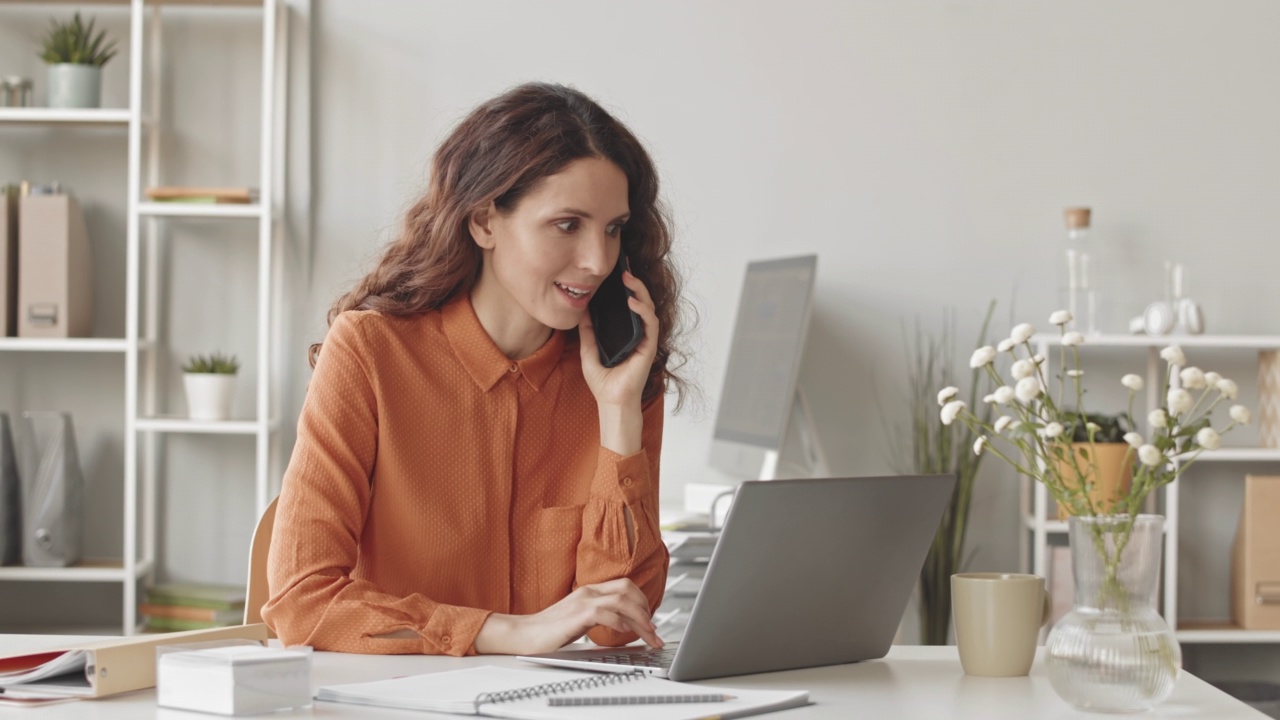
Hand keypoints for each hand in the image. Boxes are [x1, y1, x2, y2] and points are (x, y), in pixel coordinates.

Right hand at [474, 578, 662, 654]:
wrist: (523, 634)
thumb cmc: (550, 630)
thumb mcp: (580, 618)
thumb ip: (599, 615)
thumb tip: (623, 623)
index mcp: (590, 590)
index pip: (624, 586)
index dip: (642, 601)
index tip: (650, 620)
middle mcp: (588, 592)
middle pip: (628, 589)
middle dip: (646, 609)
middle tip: (654, 630)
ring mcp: (582, 602)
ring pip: (622, 600)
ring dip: (640, 618)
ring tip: (649, 634)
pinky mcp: (577, 615)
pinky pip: (606, 614)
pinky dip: (621, 623)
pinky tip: (627, 633)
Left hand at [578, 270, 659, 408]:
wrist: (611, 401)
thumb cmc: (603, 381)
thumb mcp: (588, 350)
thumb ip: (587, 331)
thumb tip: (582, 309)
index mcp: (626, 333)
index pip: (628, 305)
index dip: (625, 288)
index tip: (618, 271)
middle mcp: (638, 334)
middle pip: (640, 302)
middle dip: (634, 283)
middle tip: (623, 269)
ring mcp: (645, 339)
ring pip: (648, 308)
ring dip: (640, 291)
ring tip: (628, 278)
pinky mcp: (649, 347)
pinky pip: (650, 323)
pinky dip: (643, 310)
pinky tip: (633, 302)